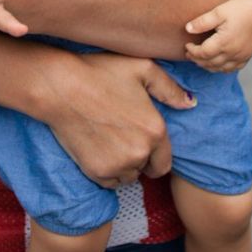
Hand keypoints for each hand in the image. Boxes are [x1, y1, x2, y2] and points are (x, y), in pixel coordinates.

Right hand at [47, 53, 196, 187]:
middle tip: (122, 135)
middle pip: (146, 169)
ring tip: (109, 139)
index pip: (165, 161)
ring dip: (124, 165)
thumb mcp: (142, 69)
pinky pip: (110, 182)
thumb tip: (190, 104)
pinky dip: (107, 171)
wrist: (61, 87)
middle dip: (139, 157)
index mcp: (155, 131)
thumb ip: (170, 88)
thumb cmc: (101, 73)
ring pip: (128, 177)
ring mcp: (118, 165)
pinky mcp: (96, 172)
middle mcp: (140, 153)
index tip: (142, 140)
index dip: (156, 153)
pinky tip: (98, 147)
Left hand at [184, 0, 251, 71]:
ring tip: (199, 59)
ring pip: (220, 68)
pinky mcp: (248, 56)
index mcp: (224, 42)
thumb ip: (202, 22)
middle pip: (210, 63)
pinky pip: (233, 69)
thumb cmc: (238, 8)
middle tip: (189, 53)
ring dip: (207, 66)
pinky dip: (222, 68)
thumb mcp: (218, 12)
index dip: (193, 51)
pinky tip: (216, 63)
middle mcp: (233, 52)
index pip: (203, 53)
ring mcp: (242, 56)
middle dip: (197, 59)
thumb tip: (187, 29)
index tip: (187, 45)